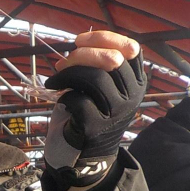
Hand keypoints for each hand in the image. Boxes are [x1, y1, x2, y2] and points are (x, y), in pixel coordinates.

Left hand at [44, 31, 144, 189]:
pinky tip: (60, 99)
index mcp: (136, 80)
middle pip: (110, 60)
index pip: (130, 48)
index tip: (79, 40)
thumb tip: (74, 49)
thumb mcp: (102, 86)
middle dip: (80, 56)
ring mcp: (117, 111)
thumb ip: (96, 65)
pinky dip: (64, 95)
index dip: (104, 38)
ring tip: (55, 80)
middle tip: (61, 64)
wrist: (87, 151)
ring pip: (95, 78)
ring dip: (68, 74)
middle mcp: (133, 94)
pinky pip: (78, 100)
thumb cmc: (92, 111)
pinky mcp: (97, 126)